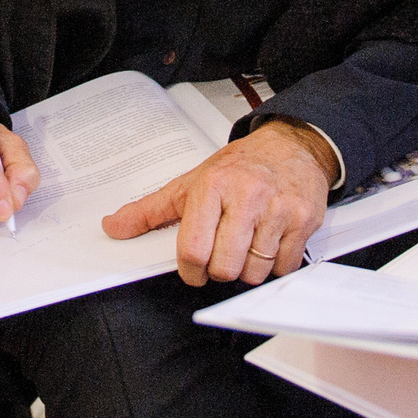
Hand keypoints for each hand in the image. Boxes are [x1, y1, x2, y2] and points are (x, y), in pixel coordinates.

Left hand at [101, 121, 334, 286]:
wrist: (292, 145)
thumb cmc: (240, 166)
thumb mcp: (191, 181)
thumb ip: (150, 209)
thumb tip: (113, 227)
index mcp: (213, 186)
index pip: (193, 248)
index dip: (190, 270)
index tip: (193, 269)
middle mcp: (247, 195)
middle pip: (224, 266)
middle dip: (220, 270)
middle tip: (222, 255)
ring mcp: (278, 209)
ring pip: (255, 272)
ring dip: (248, 270)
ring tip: (246, 247)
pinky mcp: (304, 221)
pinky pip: (284, 268)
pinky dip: (274, 267)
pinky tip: (269, 245)